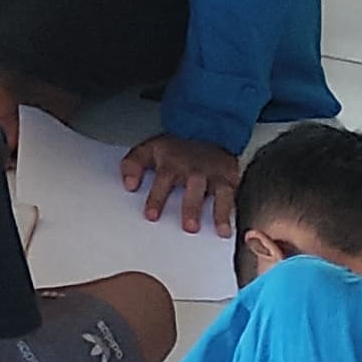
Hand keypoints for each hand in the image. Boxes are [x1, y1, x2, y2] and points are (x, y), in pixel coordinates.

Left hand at [120, 133, 240, 232]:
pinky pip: (234, 197)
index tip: (152, 215)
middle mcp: (195, 170)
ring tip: (220, 230)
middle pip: (194, 187)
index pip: (163, 180)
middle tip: (189, 227)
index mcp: (172, 163)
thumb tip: (128, 184)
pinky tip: (231, 228)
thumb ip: (132, 165)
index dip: (157, 198)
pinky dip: (234, 212)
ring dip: (220, 212)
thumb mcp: (148, 149)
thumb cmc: (175, 147)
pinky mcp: (230, 179)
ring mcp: (214, 175)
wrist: (206, 131)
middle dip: (192, 207)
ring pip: (220, 192)